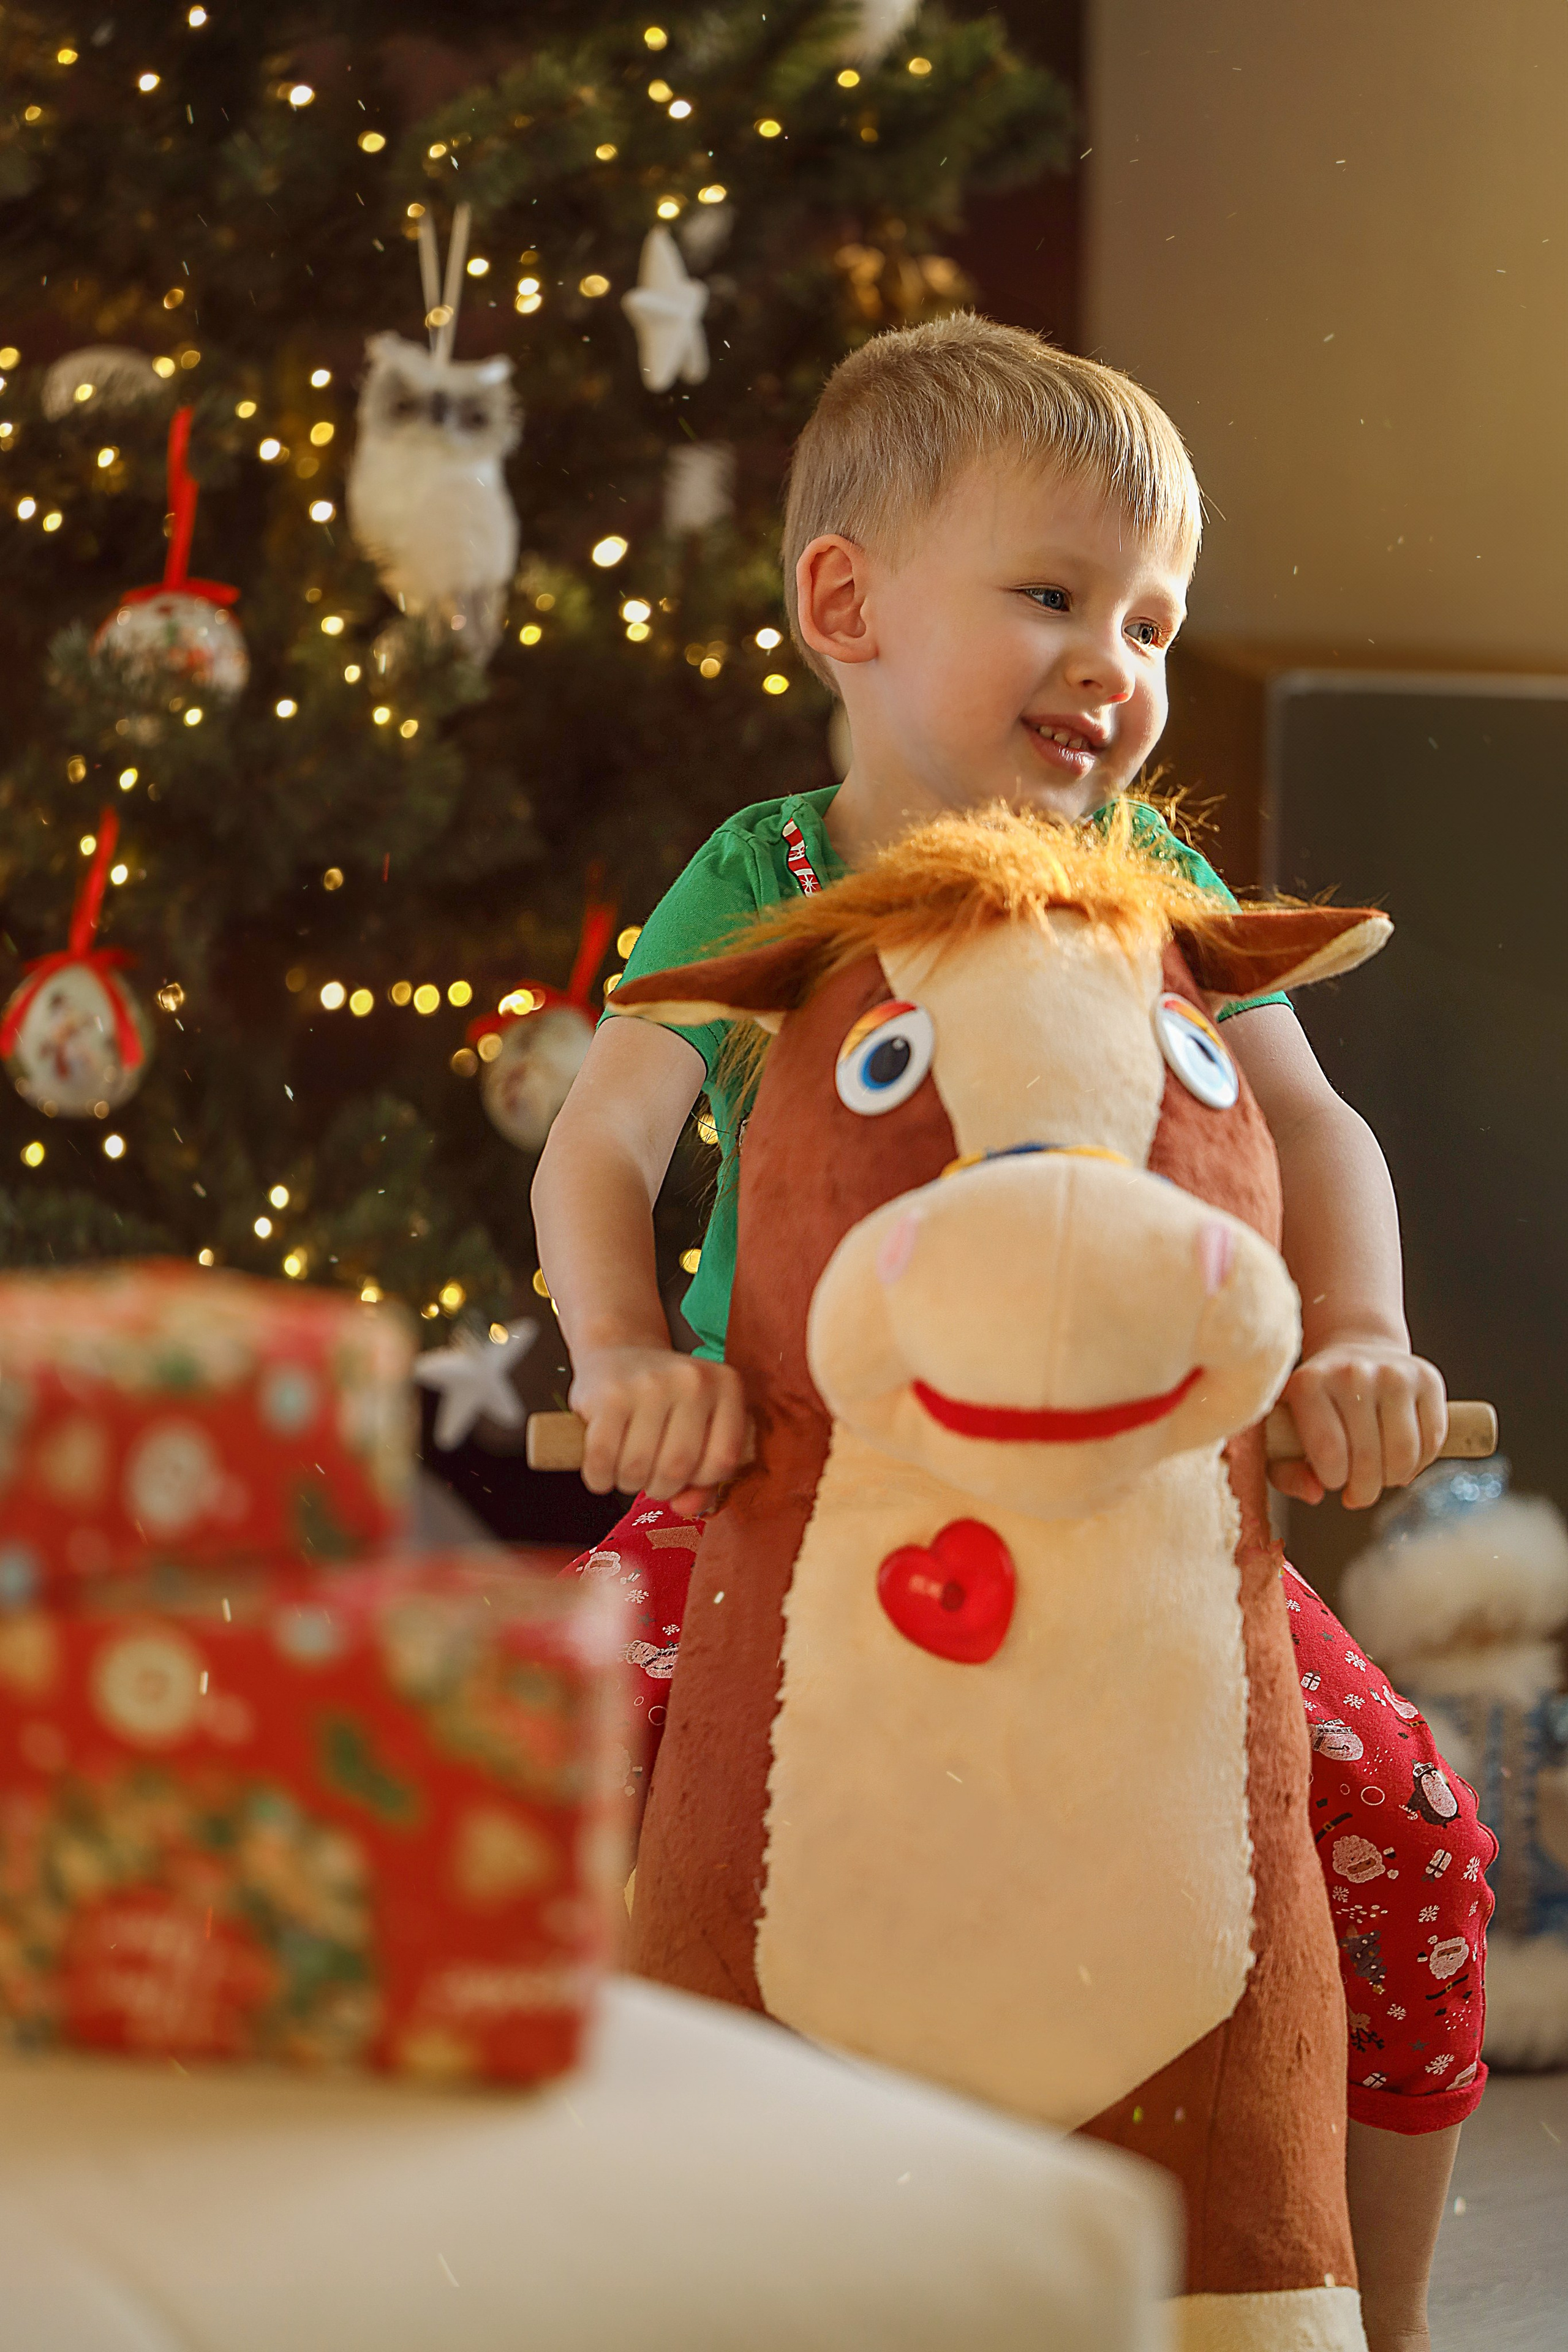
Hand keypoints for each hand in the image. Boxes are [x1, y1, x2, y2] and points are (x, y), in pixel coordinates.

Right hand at [567, 1345, 747, 1515]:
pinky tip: (602, 1468)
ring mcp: (649, 1383)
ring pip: (639, 1468)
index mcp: (726, 1385)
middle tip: (649, 1476)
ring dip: (627, 1483)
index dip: (699, 1481)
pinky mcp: (608, 1394)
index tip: (684, 1475)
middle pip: (678, 1468)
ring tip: (626, 1466)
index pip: (723, 1460)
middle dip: (659, 1487)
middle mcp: (692, 1379)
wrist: (619, 1352)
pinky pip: (602, 1459)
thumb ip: (704, 1478)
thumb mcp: (697, 1428)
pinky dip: (598, 1477)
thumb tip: (686, 1509)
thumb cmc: (664, 1401)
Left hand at [1271, 1339, 1447, 1509]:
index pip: (1329, 1452)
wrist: (1353, 1353)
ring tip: (1379, 1476)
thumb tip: (1316, 1495)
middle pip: (1368, 1459)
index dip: (1334, 1480)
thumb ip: (1286, 1472)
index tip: (1332, 1479)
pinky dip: (1418, 1463)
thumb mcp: (1285, 1434)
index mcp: (1309, 1384)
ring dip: (1392, 1479)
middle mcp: (1353, 1373)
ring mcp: (1394, 1373)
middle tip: (1357, 1492)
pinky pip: (1432, 1440)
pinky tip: (1398, 1458)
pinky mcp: (1427, 1378)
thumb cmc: (1315, 1405)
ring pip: (1405, 1454)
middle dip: (1364, 1490)